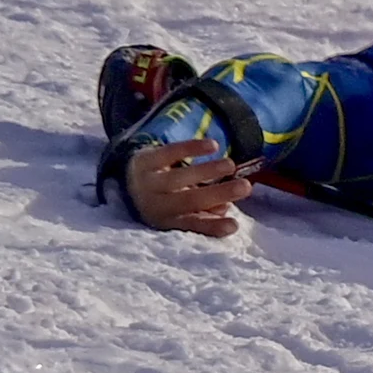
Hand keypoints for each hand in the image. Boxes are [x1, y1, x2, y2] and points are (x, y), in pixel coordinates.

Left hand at [125, 139, 253, 236]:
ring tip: (230, 166)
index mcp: (165, 221)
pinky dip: (191, 149)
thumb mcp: (182, 210)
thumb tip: (224, 208)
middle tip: (246, 187)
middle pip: (188, 201)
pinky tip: (213, 145)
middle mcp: (153, 204)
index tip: (234, 225)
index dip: (212, 227)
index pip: (190, 225)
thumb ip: (205, 212)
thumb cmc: (166, 197)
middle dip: (218, 194)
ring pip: (178, 178)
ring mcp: (146, 181)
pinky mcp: (145, 159)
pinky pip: (169, 153)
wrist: (127, 177)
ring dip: (207, 171)